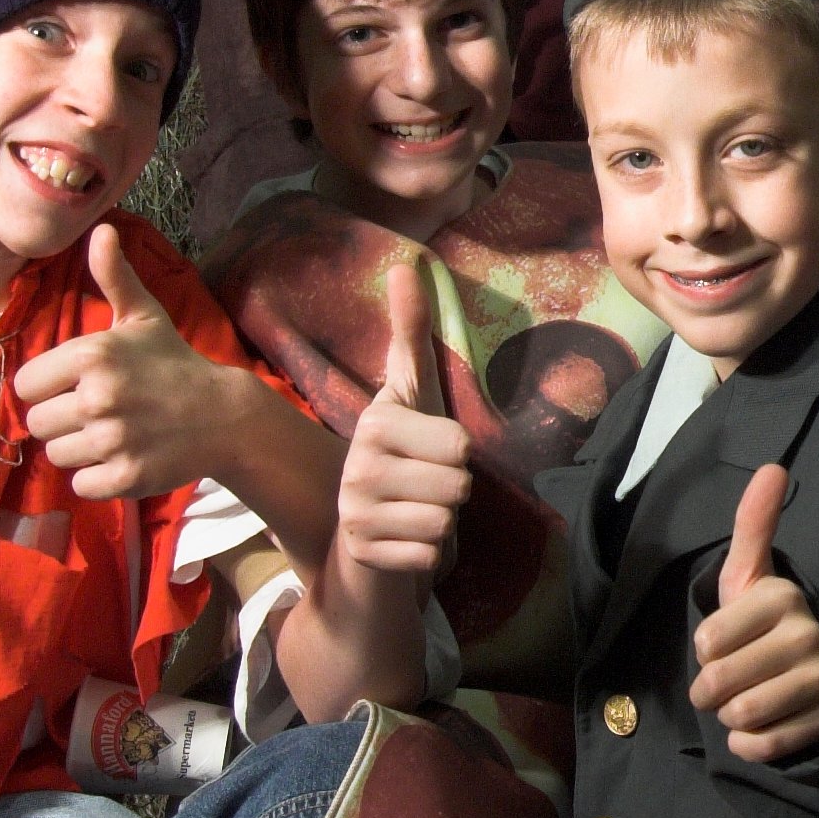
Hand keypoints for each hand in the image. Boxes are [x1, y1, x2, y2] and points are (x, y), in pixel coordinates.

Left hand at [16, 223, 241, 497]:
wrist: (223, 414)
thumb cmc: (173, 363)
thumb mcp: (143, 316)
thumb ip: (114, 276)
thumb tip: (100, 229)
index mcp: (93, 355)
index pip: (26, 385)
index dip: (49, 388)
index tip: (78, 386)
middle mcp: (98, 397)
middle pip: (36, 425)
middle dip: (62, 422)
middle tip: (98, 414)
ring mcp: (113, 440)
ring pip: (56, 456)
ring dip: (78, 450)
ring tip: (110, 436)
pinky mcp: (125, 477)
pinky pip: (80, 486)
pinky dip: (97, 478)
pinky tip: (121, 459)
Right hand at [335, 260, 472, 573]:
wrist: (363, 535)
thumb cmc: (401, 455)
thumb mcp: (411, 392)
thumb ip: (410, 331)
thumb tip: (408, 263)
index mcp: (377, 423)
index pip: (462, 446)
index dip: (458, 454)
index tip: (428, 454)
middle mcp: (358, 466)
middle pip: (459, 485)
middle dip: (453, 491)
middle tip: (424, 487)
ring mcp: (356, 513)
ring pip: (446, 521)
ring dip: (441, 523)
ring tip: (414, 512)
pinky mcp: (364, 554)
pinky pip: (432, 555)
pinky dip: (428, 554)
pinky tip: (405, 543)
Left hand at [690, 462, 818, 761]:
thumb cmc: (766, 624)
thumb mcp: (752, 576)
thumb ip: (753, 525)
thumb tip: (772, 464)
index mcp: (782, 597)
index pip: (706, 641)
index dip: (704, 651)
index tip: (721, 644)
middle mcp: (808, 635)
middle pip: (719, 683)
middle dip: (712, 690)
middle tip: (731, 680)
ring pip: (741, 716)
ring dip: (730, 718)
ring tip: (746, 701)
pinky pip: (764, 746)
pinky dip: (751, 745)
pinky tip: (761, 729)